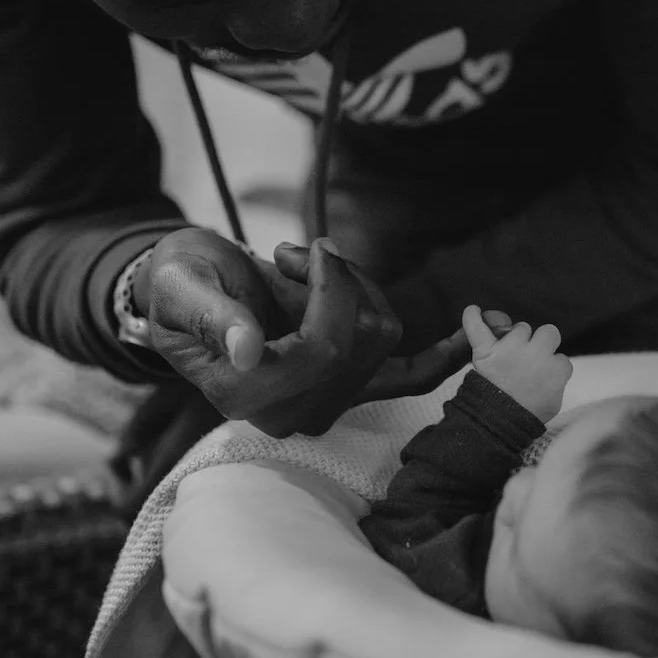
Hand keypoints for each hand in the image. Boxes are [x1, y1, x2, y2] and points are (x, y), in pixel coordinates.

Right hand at [140, 228, 467, 436]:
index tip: (311, 246)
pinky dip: (442, 357)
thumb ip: (212, 316)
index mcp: (247, 393)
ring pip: (384, 337)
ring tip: (303, 266)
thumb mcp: (181, 286)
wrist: (185, 293)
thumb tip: (246, 348)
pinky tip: (478, 329)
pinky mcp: (346, 384)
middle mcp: (290, 411)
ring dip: (355, 287)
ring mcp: (323, 403)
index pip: (325, 346)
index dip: (330, 290)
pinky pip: (407, 380)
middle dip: (340, 280)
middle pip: (363, 339)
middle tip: (297, 251)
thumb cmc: (180, 282)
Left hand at [461, 305, 572, 422]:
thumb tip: (555, 369)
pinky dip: (472, 318)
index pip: (561, 357)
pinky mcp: (487, 350)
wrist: (500, 423)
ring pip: (521, 328)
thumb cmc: (527, 415)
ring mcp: (511, 349)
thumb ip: (557, 381)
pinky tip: (473, 310)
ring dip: (518, 337)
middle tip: (531, 360)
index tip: (543, 378)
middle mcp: (536, 353)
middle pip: (548, 332)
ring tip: (510, 355)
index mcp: (555, 369)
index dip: (552, 366)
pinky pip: (477, 327)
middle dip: (542, 343)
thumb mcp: (554, 402)